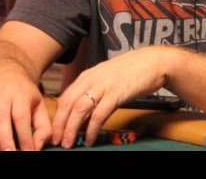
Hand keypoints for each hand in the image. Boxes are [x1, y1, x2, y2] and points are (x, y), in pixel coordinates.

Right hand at [0, 63, 51, 150]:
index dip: (24, 136)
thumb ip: (43, 126)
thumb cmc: (24, 94)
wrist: (2, 74)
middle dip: (6, 140)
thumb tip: (36, 148)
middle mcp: (2, 94)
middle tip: (11, 155)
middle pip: (2, 119)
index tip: (28, 151)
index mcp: (21, 93)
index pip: (21, 116)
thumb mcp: (39, 104)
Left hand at [51, 46, 169, 147]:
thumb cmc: (130, 70)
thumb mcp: (106, 76)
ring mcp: (104, 86)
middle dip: (59, 124)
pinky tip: (90, 139)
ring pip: (79, 109)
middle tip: (56, 140)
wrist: (152, 62)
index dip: (57, 115)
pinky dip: (91, 129)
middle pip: (68, 104)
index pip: (65, 96)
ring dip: (71, 128)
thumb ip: (93, 89)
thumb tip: (81, 109)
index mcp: (88, 75)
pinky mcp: (116, 94)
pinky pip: (99, 114)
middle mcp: (92, 79)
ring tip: (68, 143)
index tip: (54, 130)